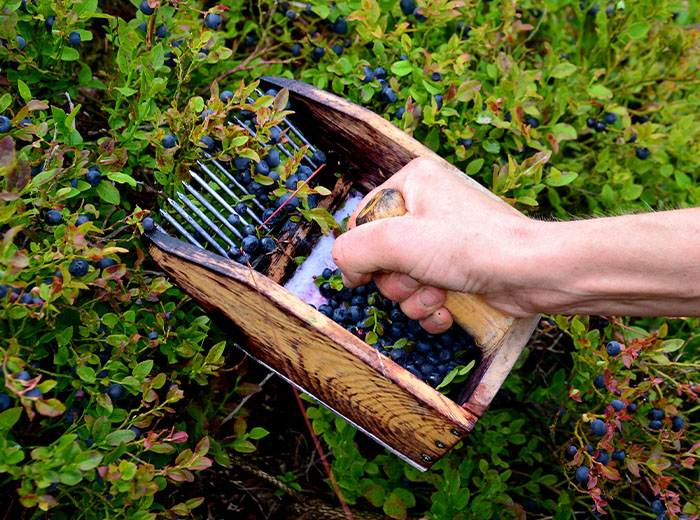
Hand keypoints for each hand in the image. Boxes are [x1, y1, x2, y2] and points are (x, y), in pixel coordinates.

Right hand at [332, 157, 537, 332]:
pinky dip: (431, 308)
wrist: (531, 274)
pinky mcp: (457, 269)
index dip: (363, 252)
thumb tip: (345, 269)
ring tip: (439, 294)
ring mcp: (444, 240)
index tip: (369, 272)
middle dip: (396, 279)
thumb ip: (353, 250)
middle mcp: (427, 207)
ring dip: (415, 298)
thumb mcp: (397, 241)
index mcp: (412, 183)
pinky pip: (424, 294)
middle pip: (381, 254)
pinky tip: (448, 310)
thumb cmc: (470, 246)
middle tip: (418, 279)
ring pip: (402, 279)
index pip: (363, 220)